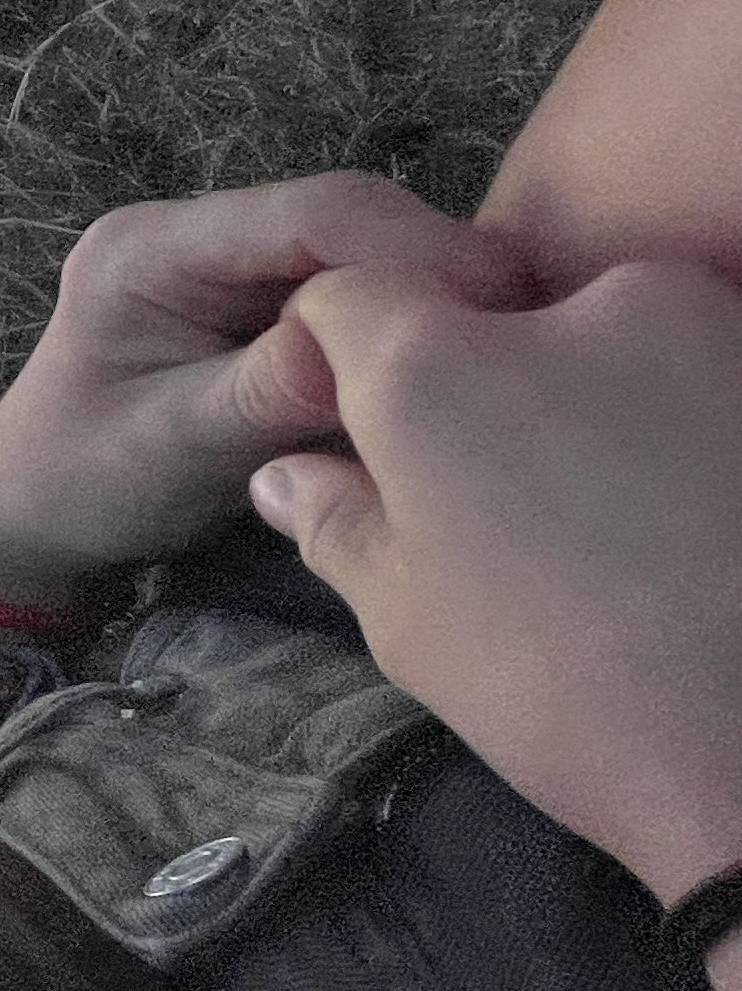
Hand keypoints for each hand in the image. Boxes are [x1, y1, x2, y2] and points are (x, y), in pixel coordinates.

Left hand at [0, 175, 539, 612]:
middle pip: (350, 219)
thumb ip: (262, 392)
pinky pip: (351, 290)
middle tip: (524, 339)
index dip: (413, 250)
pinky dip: (401, 324)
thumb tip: (361, 350)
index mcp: (149, 248)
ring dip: (430, 297)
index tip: (497, 308)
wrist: (29, 519)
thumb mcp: (170, 449)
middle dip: (438, 270)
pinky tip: (448, 372)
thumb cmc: (80, 488)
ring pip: (364, 250)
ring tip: (499, 356)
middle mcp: (190, 232)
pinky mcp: (256, 298)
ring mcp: (225, 261)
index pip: (309, 213)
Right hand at [253, 257, 741, 912]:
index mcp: (436, 365)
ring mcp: (707, 328)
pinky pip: (713, 376)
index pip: (351, 296)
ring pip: (620, 337)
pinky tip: (702, 527)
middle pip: (498, 313)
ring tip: (634, 524)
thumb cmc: (571, 695)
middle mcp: (573, 309)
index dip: (344, 354)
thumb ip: (341, 524)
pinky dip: (700, 427)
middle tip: (520, 503)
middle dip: (496, 383)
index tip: (369, 426)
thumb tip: (291, 476)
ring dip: (611, 401)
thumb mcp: (411, 626)